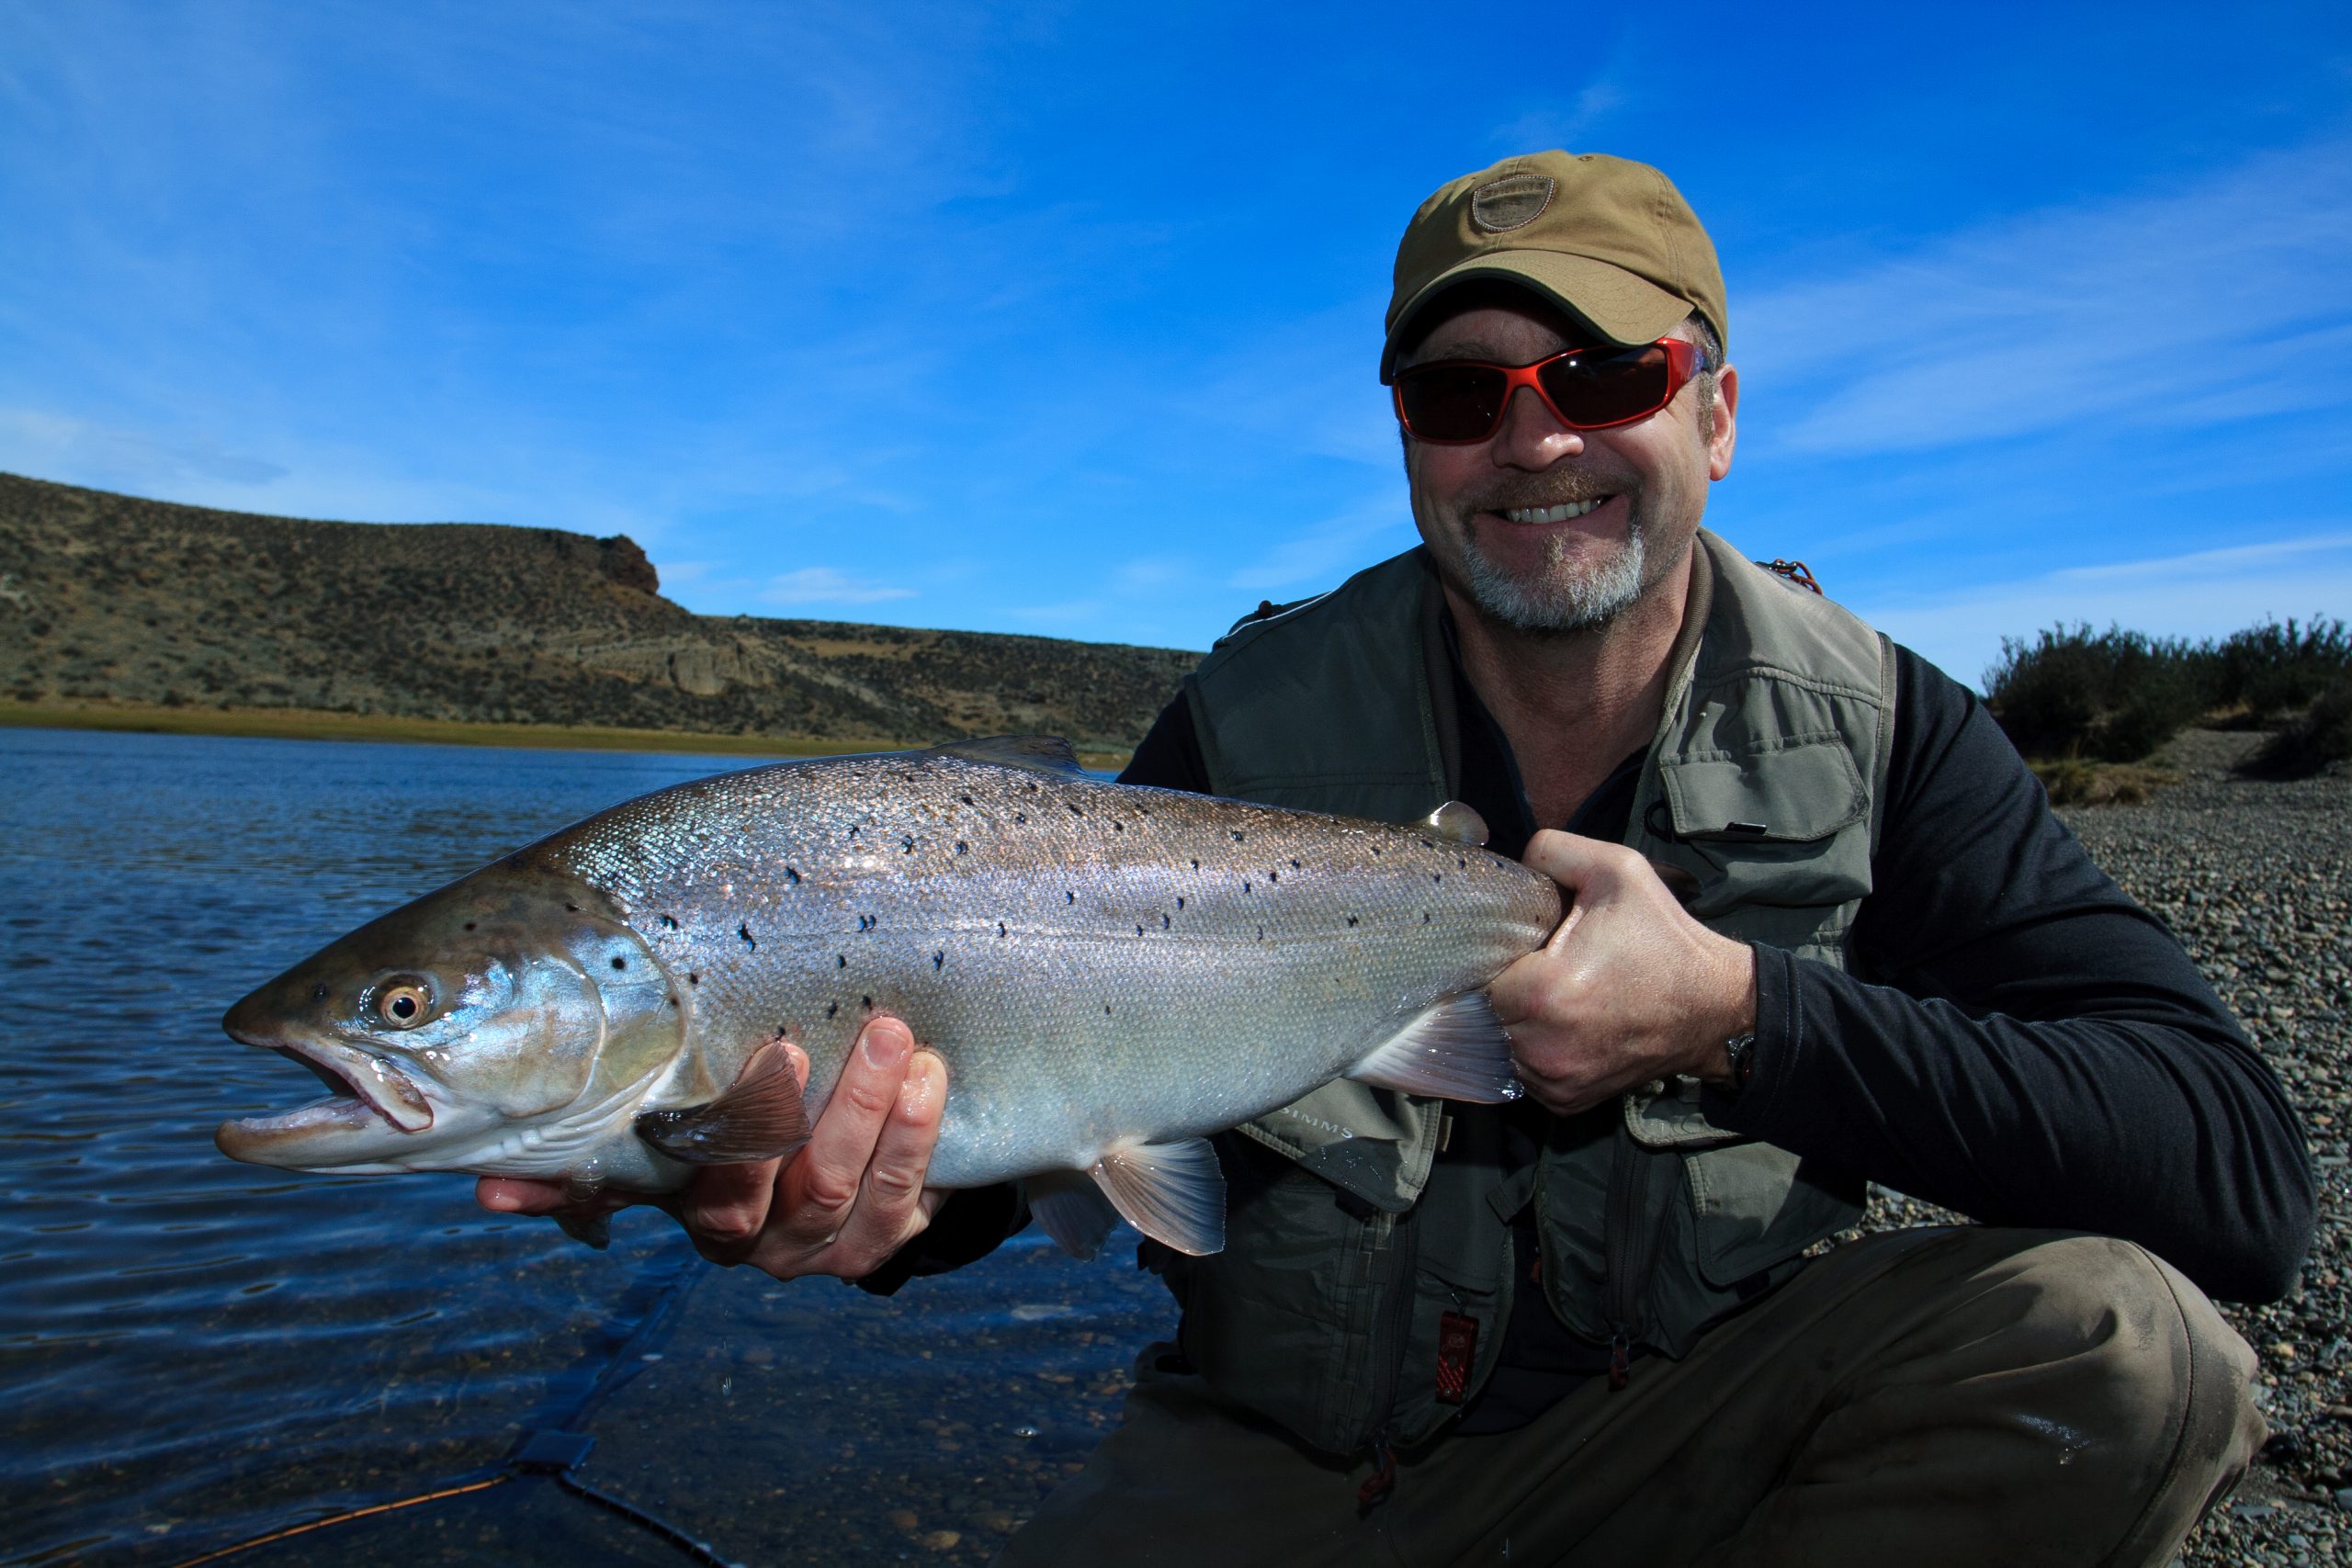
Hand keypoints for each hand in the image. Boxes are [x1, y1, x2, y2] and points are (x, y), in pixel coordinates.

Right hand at [477, 1015, 950, 1279]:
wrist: (847, 1171)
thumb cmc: (739, 1131)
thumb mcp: (670, 1137)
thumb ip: (590, 1156)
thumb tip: (481, 1191)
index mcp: (692, 1211)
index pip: (688, 1189)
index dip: (706, 1139)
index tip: (741, 1060)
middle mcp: (755, 1243)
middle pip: (767, 1195)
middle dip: (784, 1118)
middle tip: (794, 1044)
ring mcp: (823, 1246)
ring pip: (842, 1189)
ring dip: (866, 1110)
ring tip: (890, 1036)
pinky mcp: (885, 1241)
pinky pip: (904, 1197)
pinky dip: (917, 1134)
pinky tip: (928, 1075)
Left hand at [1488, 831, 1756, 1114]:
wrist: (1715, 1005)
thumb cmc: (1664, 938)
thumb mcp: (1616, 870)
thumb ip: (1552, 850)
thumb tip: (1514, 863)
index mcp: (1543, 993)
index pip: (1477, 977)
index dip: (1490, 959)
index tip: (1516, 948)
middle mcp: (1543, 1048)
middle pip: (1482, 1016)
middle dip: (1500, 991)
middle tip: (1533, 969)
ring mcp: (1555, 1081)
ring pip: (1499, 1048)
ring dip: (1512, 1025)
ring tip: (1549, 997)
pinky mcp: (1568, 1102)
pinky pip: (1524, 1074)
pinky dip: (1533, 1052)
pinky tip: (1560, 1026)